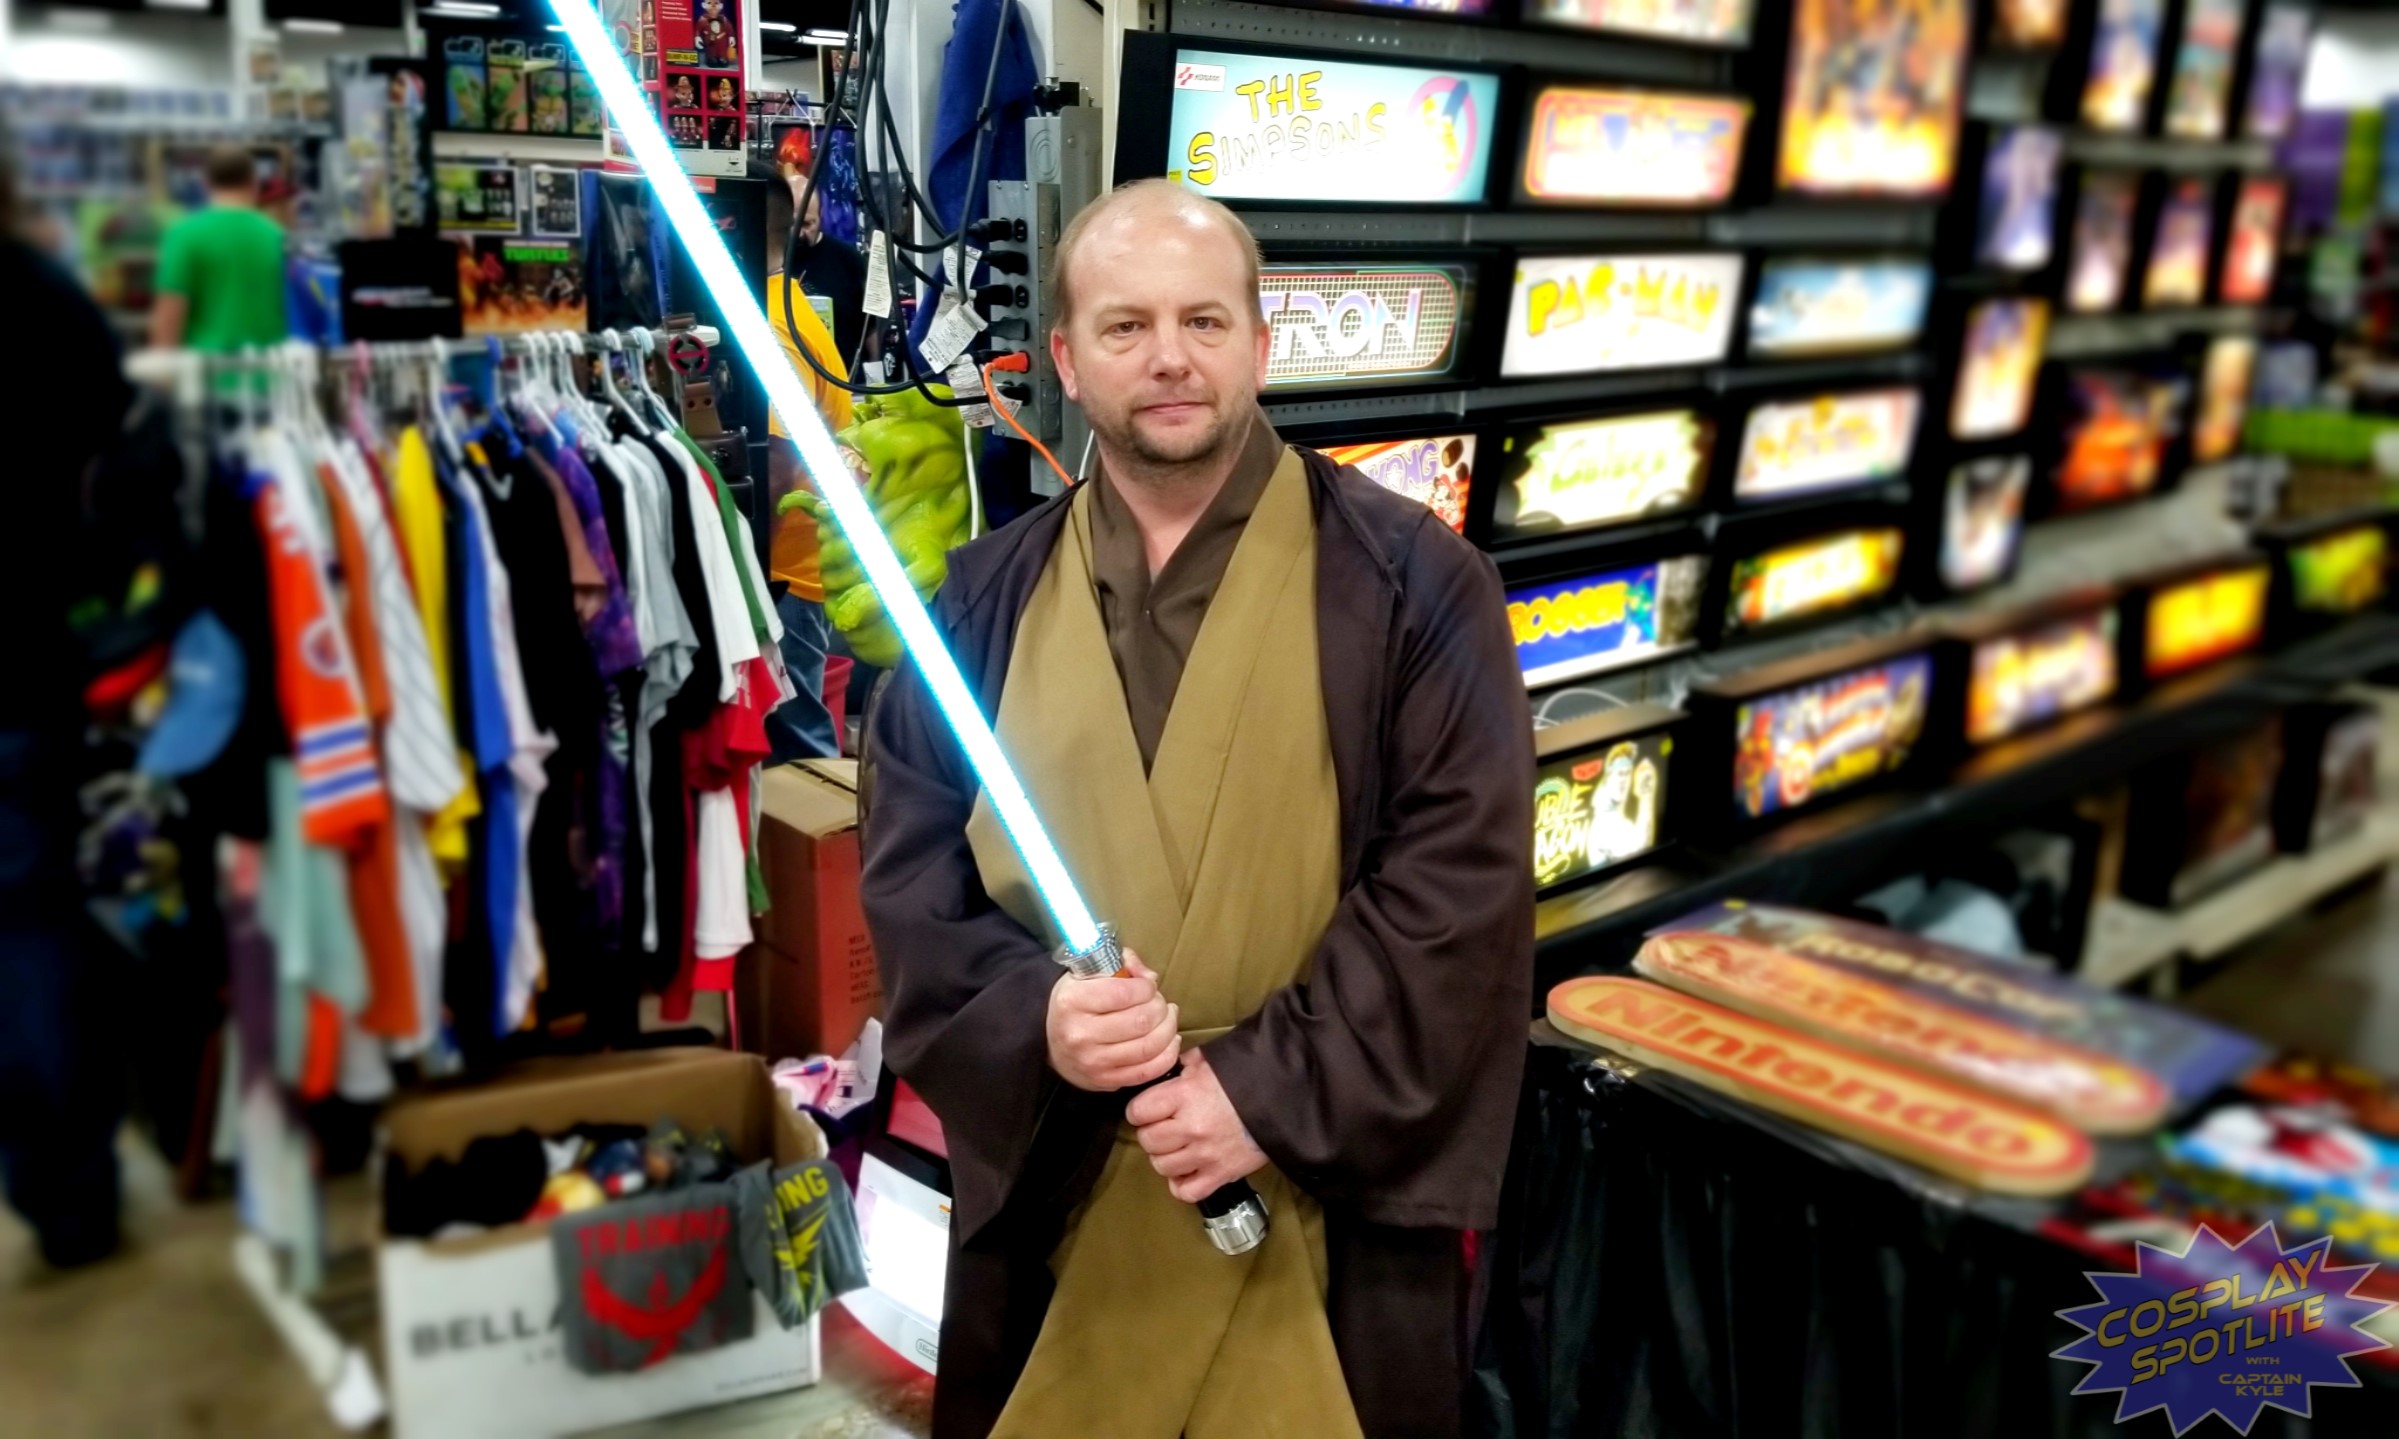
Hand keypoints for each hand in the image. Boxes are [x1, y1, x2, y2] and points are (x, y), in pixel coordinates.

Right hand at [1046, 952, 1179, 1092]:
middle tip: (1159, 1002)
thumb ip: (1122, 964)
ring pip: (1149, 1047)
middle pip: (1141, 1021)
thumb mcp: (1087, 975)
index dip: (1146, 987)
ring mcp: (1093, 1062)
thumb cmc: (1076, 1004)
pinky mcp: (1106, 1081)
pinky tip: (1170, 1039)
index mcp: (1072, 1002)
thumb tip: (1150, 977)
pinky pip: (1148, 1071)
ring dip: (1168, 1028)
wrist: (1052, 1044)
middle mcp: (1080, 1034)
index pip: (1123, 993)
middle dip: (1160, 1007)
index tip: (1148, 986)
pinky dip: (1168, 1054)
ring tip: (1168, 1017)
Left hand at [1125, 1049, 1268, 1203]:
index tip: (1149, 1109)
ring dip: (1165, 1157)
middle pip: (1147, 1140)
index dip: (1140, 1109)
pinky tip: (1187, 1168)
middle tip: (1165, 1126)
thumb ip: (1182, 1065)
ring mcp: (1205, 1155)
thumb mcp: (1209, 1061)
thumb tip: (1164, 1069)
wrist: (1284, 1100)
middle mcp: (1191, 1127)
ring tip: (1178, 1146)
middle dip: (1152, 1132)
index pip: (1137, 1111)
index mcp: (1184, 1095)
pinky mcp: (1220, 1174)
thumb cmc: (1246, 1077)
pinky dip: (1181, 1183)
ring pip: (1162, 1166)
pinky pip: (1186, 1191)